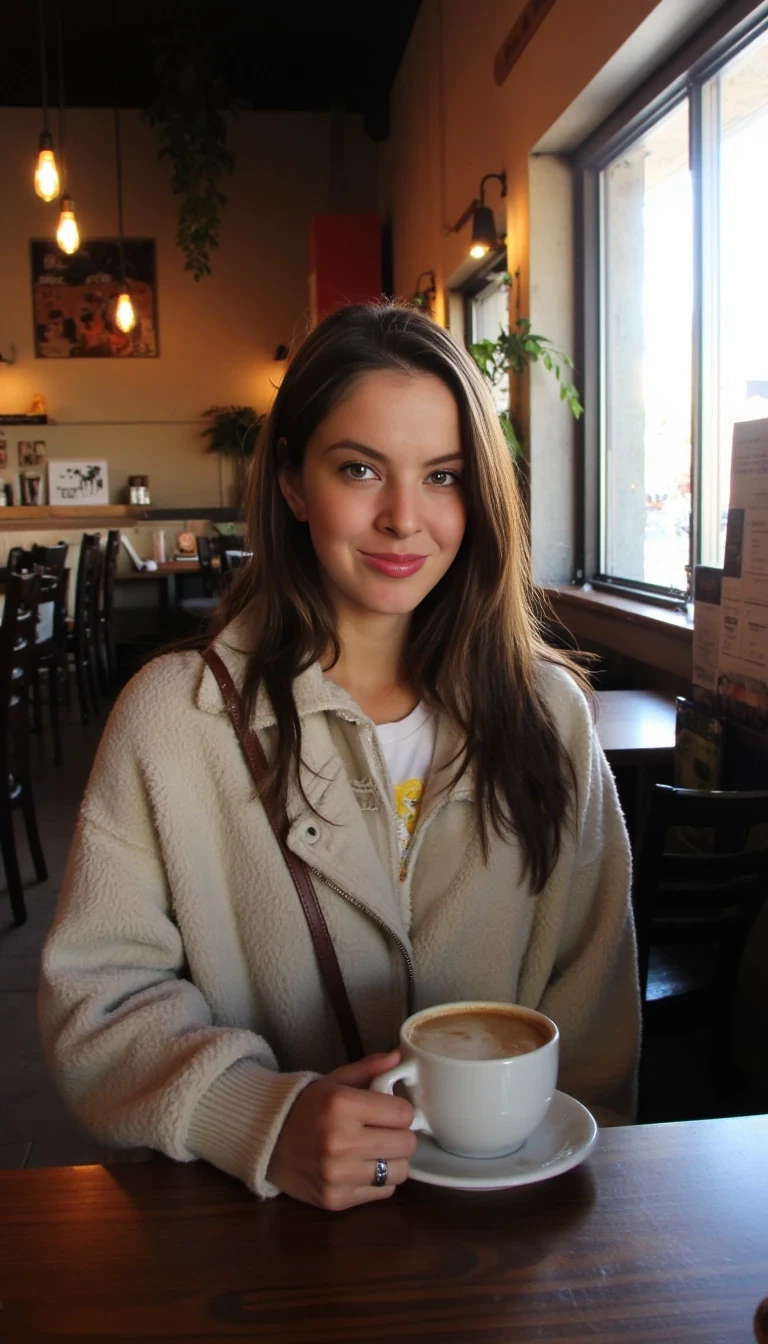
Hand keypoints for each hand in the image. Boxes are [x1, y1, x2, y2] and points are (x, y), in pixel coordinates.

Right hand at [267, 1050, 415, 1210]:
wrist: (267, 1142)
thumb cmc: (307, 1107)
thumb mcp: (335, 1081)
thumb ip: (370, 1068)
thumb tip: (400, 1056)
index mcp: (341, 1105)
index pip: (403, 1113)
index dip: (401, 1111)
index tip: (390, 1111)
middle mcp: (340, 1142)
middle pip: (406, 1144)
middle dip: (401, 1135)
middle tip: (386, 1131)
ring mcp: (337, 1175)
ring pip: (399, 1172)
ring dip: (393, 1160)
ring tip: (377, 1150)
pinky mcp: (335, 1200)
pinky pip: (383, 1192)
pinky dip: (379, 1180)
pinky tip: (362, 1167)